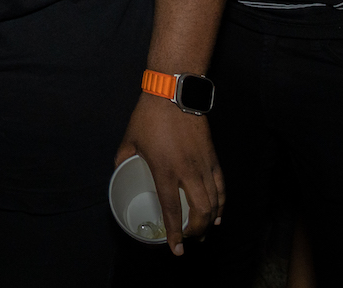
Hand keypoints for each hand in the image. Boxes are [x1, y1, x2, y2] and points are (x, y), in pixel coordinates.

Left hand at [116, 94, 224, 255]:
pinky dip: (221, 202)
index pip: (171, 210)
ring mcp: (203, 164)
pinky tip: (218, 212)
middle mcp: (187, 172)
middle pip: (200, 212)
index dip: (175, 234)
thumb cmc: (149, 115)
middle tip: (189, 240)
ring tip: (204, 232)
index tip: (176, 249)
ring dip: (210, 221)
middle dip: (196, 232)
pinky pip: (221, 186)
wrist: (173, 93)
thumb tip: (121, 170)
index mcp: (164, 170)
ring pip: (214, 202)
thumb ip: (124, 159)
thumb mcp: (129, 139)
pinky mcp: (212, 157)